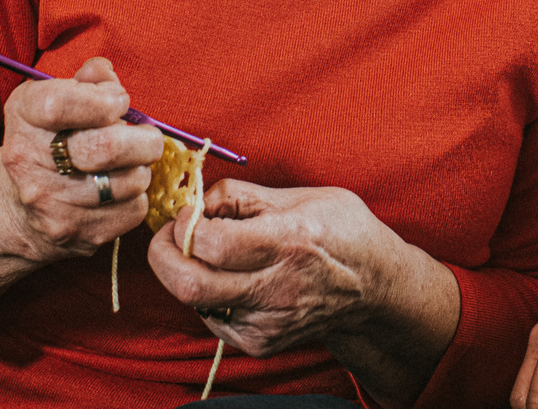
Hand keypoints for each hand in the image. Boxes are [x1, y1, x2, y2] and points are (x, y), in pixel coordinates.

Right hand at [0, 55, 163, 260]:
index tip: (119, 103)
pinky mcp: (75, 235)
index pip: (60, 105)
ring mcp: (50, 204)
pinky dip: (138, 197)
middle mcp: (29, 162)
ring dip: (141, 169)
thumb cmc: (51, 140)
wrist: (16, 208)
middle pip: (106, 148)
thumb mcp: (58, 98)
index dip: (104, 99)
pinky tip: (119, 190)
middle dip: (143, 139)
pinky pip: (134, 211)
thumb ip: (88, 80)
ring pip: (129, 181)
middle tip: (145, 137)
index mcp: (24, 116)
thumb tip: (103, 72)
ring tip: (128, 165)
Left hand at [149, 180, 458, 400]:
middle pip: (191, 285)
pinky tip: (230, 278)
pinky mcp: (262, 343)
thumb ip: (245, 196)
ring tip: (207, 254)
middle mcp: (278, 288)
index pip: (213, 245)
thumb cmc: (341, 231)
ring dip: (187, 274)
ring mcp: (269, 322)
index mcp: (289, 241)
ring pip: (196, 303)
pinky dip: (208, 295)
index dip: (184, 226)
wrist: (374, 287)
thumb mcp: (304, 195)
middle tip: (167, 236)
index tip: (187, 212)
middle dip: (162, 257)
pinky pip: (211, 318)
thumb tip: (200, 200)